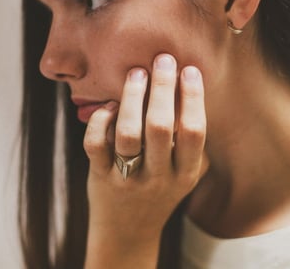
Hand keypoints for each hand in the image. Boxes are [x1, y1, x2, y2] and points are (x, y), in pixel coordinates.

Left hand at [83, 54, 207, 267]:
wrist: (129, 229)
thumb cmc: (161, 191)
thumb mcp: (186, 173)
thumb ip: (192, 143)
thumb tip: (192, 93)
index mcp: (185, 173)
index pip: (193, 131)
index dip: (193, 98)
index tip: (189, 69)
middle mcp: (158, 176)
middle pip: (160, 126)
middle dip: (163, 88)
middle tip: (163, 59)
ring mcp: (127, 177)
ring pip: (128, 133)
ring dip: (132, 98)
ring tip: (136, 72)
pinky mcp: (100, 176)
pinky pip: (96, 144)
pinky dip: (100, 120)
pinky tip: (109, 105)